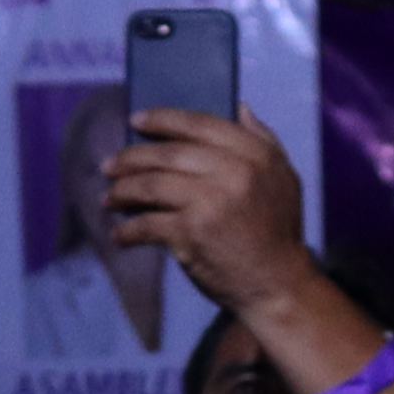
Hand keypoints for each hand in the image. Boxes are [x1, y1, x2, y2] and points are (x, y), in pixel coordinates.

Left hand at [101, 106, 319, 321]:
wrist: (276, 285)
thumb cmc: (277, 231)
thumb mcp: (284, 178)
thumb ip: (263, 140)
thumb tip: (239, 107)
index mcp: (255, 154)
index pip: (200, 124)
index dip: (163, 119)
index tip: (137, 121)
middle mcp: (234, 173)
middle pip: (168, 154)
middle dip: (132, 157)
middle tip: (110, 165)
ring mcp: (210, 202)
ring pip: (151, 185)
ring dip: (123, 191)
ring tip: (110, 197)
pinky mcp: (191, 233)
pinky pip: (146, 223)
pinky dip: (128, 230)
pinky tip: (119, 235)